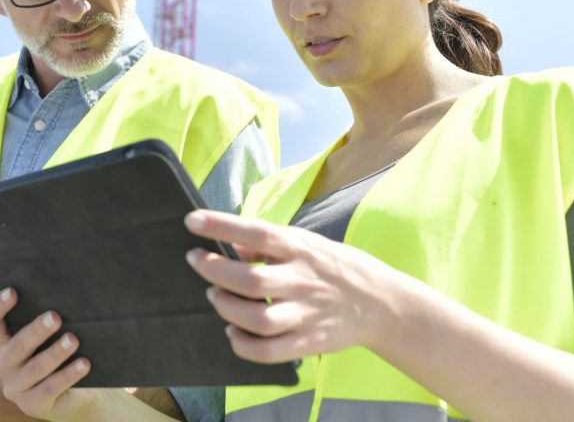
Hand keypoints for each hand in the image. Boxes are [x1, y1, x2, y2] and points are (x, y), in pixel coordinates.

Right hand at [0, 288, 120, 421]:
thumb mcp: (47, 336)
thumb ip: (45, 318)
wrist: (72, 395)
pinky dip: (68, 375)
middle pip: (16, 346)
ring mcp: (16, 388)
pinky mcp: (33, 405)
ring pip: (35, 368)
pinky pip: (50, 388)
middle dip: (36, 331)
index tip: (13, 291)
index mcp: (2, 342)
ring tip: (73, 340)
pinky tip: (83, 363)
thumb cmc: (58, 354)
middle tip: (55, 317)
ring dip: (55, 353)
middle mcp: (3, 365)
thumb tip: (62, 293)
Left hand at [184, 209, 395, 364]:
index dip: (221, 226)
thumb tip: (229, 242)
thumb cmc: (331, 267)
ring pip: (257, 319)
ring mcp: (306, 314)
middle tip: (196, 261)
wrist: (381, 303)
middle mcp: (302, 280)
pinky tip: (232, 330)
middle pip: (251, 280)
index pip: (256, 233)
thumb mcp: (304, 242)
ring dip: (226, 308)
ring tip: (214, 295)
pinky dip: (243, 344)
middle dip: (215, 270)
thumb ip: (267, 244)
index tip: (192, 221)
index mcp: (300, 249)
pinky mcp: (308, 342)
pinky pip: (269, 351)